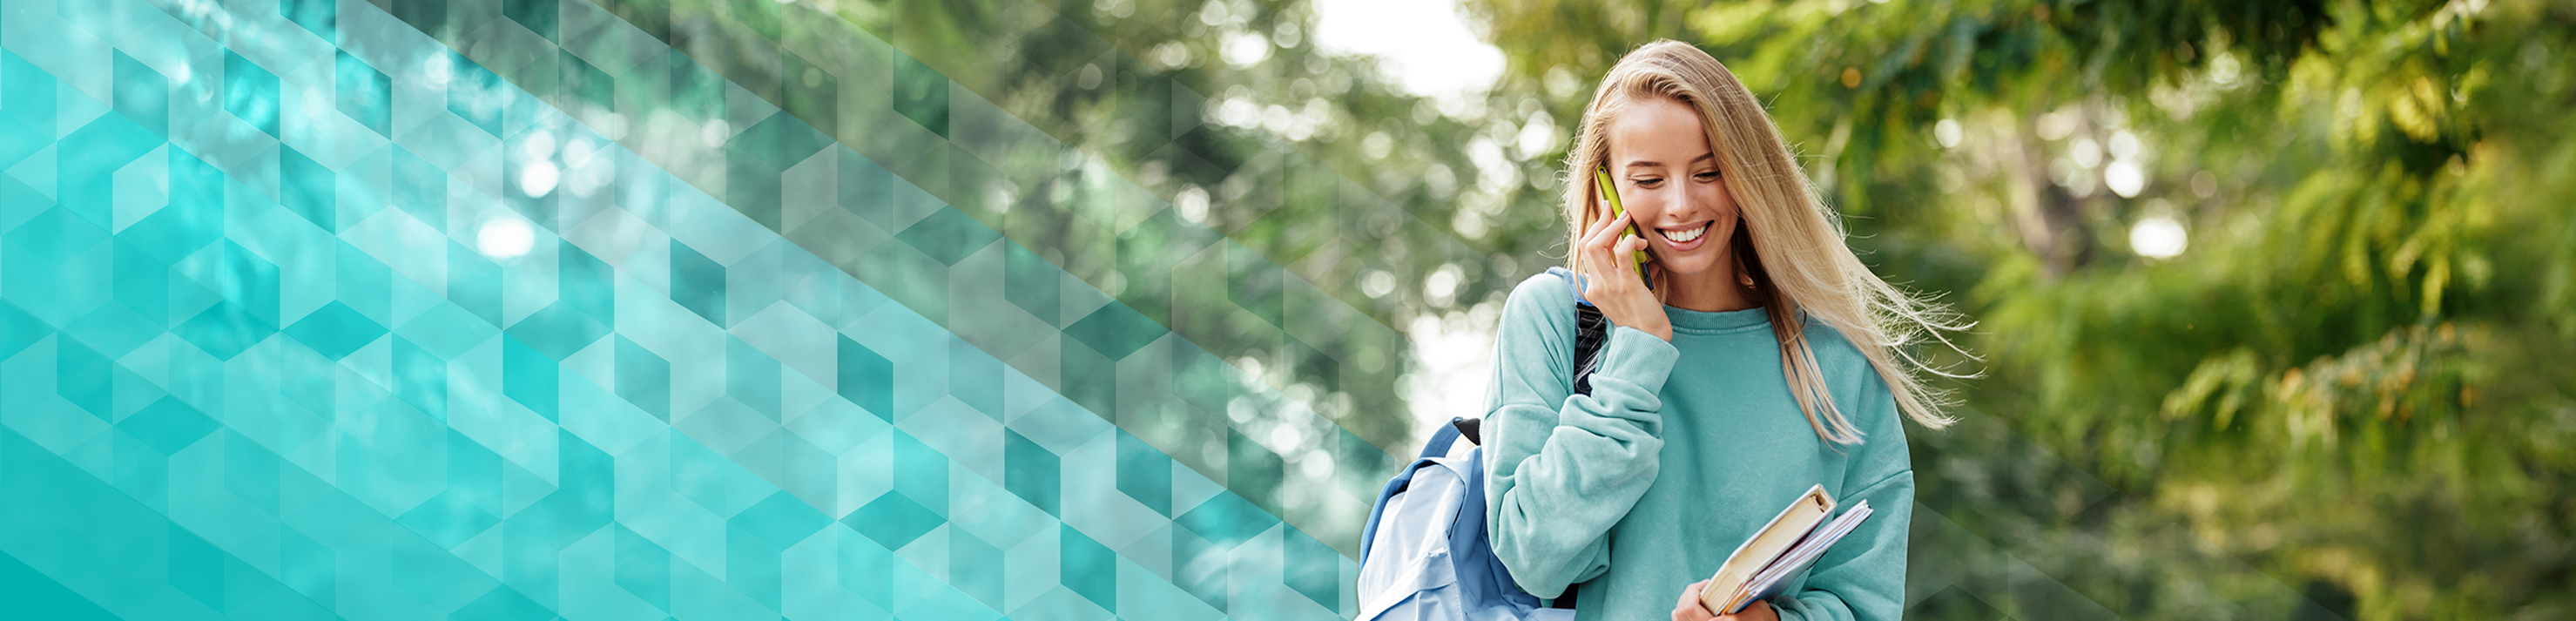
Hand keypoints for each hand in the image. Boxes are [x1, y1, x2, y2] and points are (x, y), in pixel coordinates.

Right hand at [1578, 210, 1672, 340]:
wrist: (1649, 340)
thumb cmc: (1642, 317)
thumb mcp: (1627, 292)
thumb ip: (1627, 271)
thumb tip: (1639, 248)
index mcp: (1593, 288)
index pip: (1586, 251)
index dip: (1596, 229)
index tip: (1608, 214)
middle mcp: (1596, 286)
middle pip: (1586, 243)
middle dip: (1600, 221)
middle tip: (1614, 208)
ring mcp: (1608, 286)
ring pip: (1596, 245)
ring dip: (1612, 227)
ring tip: (1626, 219)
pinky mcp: (1626, 285)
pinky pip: (1622, 253)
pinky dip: (1630, 241)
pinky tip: (1641, 243)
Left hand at [1672, 580, 1777, 620]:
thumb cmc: (1760, 618)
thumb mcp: (1755, 614)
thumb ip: (1735, 620)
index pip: (1689, 609)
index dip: (1694, 592)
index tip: (1708, 584)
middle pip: (1680, 611)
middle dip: (1689, 594)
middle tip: (1705, 587)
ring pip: (1678, 616)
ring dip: (1685, 602)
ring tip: (1701, 596)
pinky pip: (1680, 620)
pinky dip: (1683, 610)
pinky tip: (1697, 605)